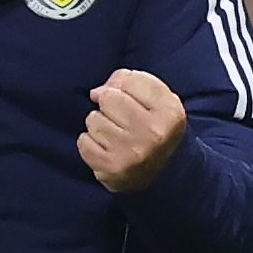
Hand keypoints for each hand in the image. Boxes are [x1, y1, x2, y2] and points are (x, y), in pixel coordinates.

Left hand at [78, 69, 185, 192]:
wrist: (163, 173)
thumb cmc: (156, 128)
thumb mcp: (158, 100)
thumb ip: (131, 82)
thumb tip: (97, 91)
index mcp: (169, 111)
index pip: (129, 79)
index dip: (124, 87)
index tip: (131, 100)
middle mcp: (152, 132)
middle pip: (107, 98)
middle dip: (109, 105)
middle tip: (121, 120)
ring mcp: (131, 152)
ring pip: (93, 119)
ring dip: (99, 124)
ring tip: (115, 135)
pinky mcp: (111, 167)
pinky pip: (83, 141)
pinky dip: (90, 143)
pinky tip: (106, 148)